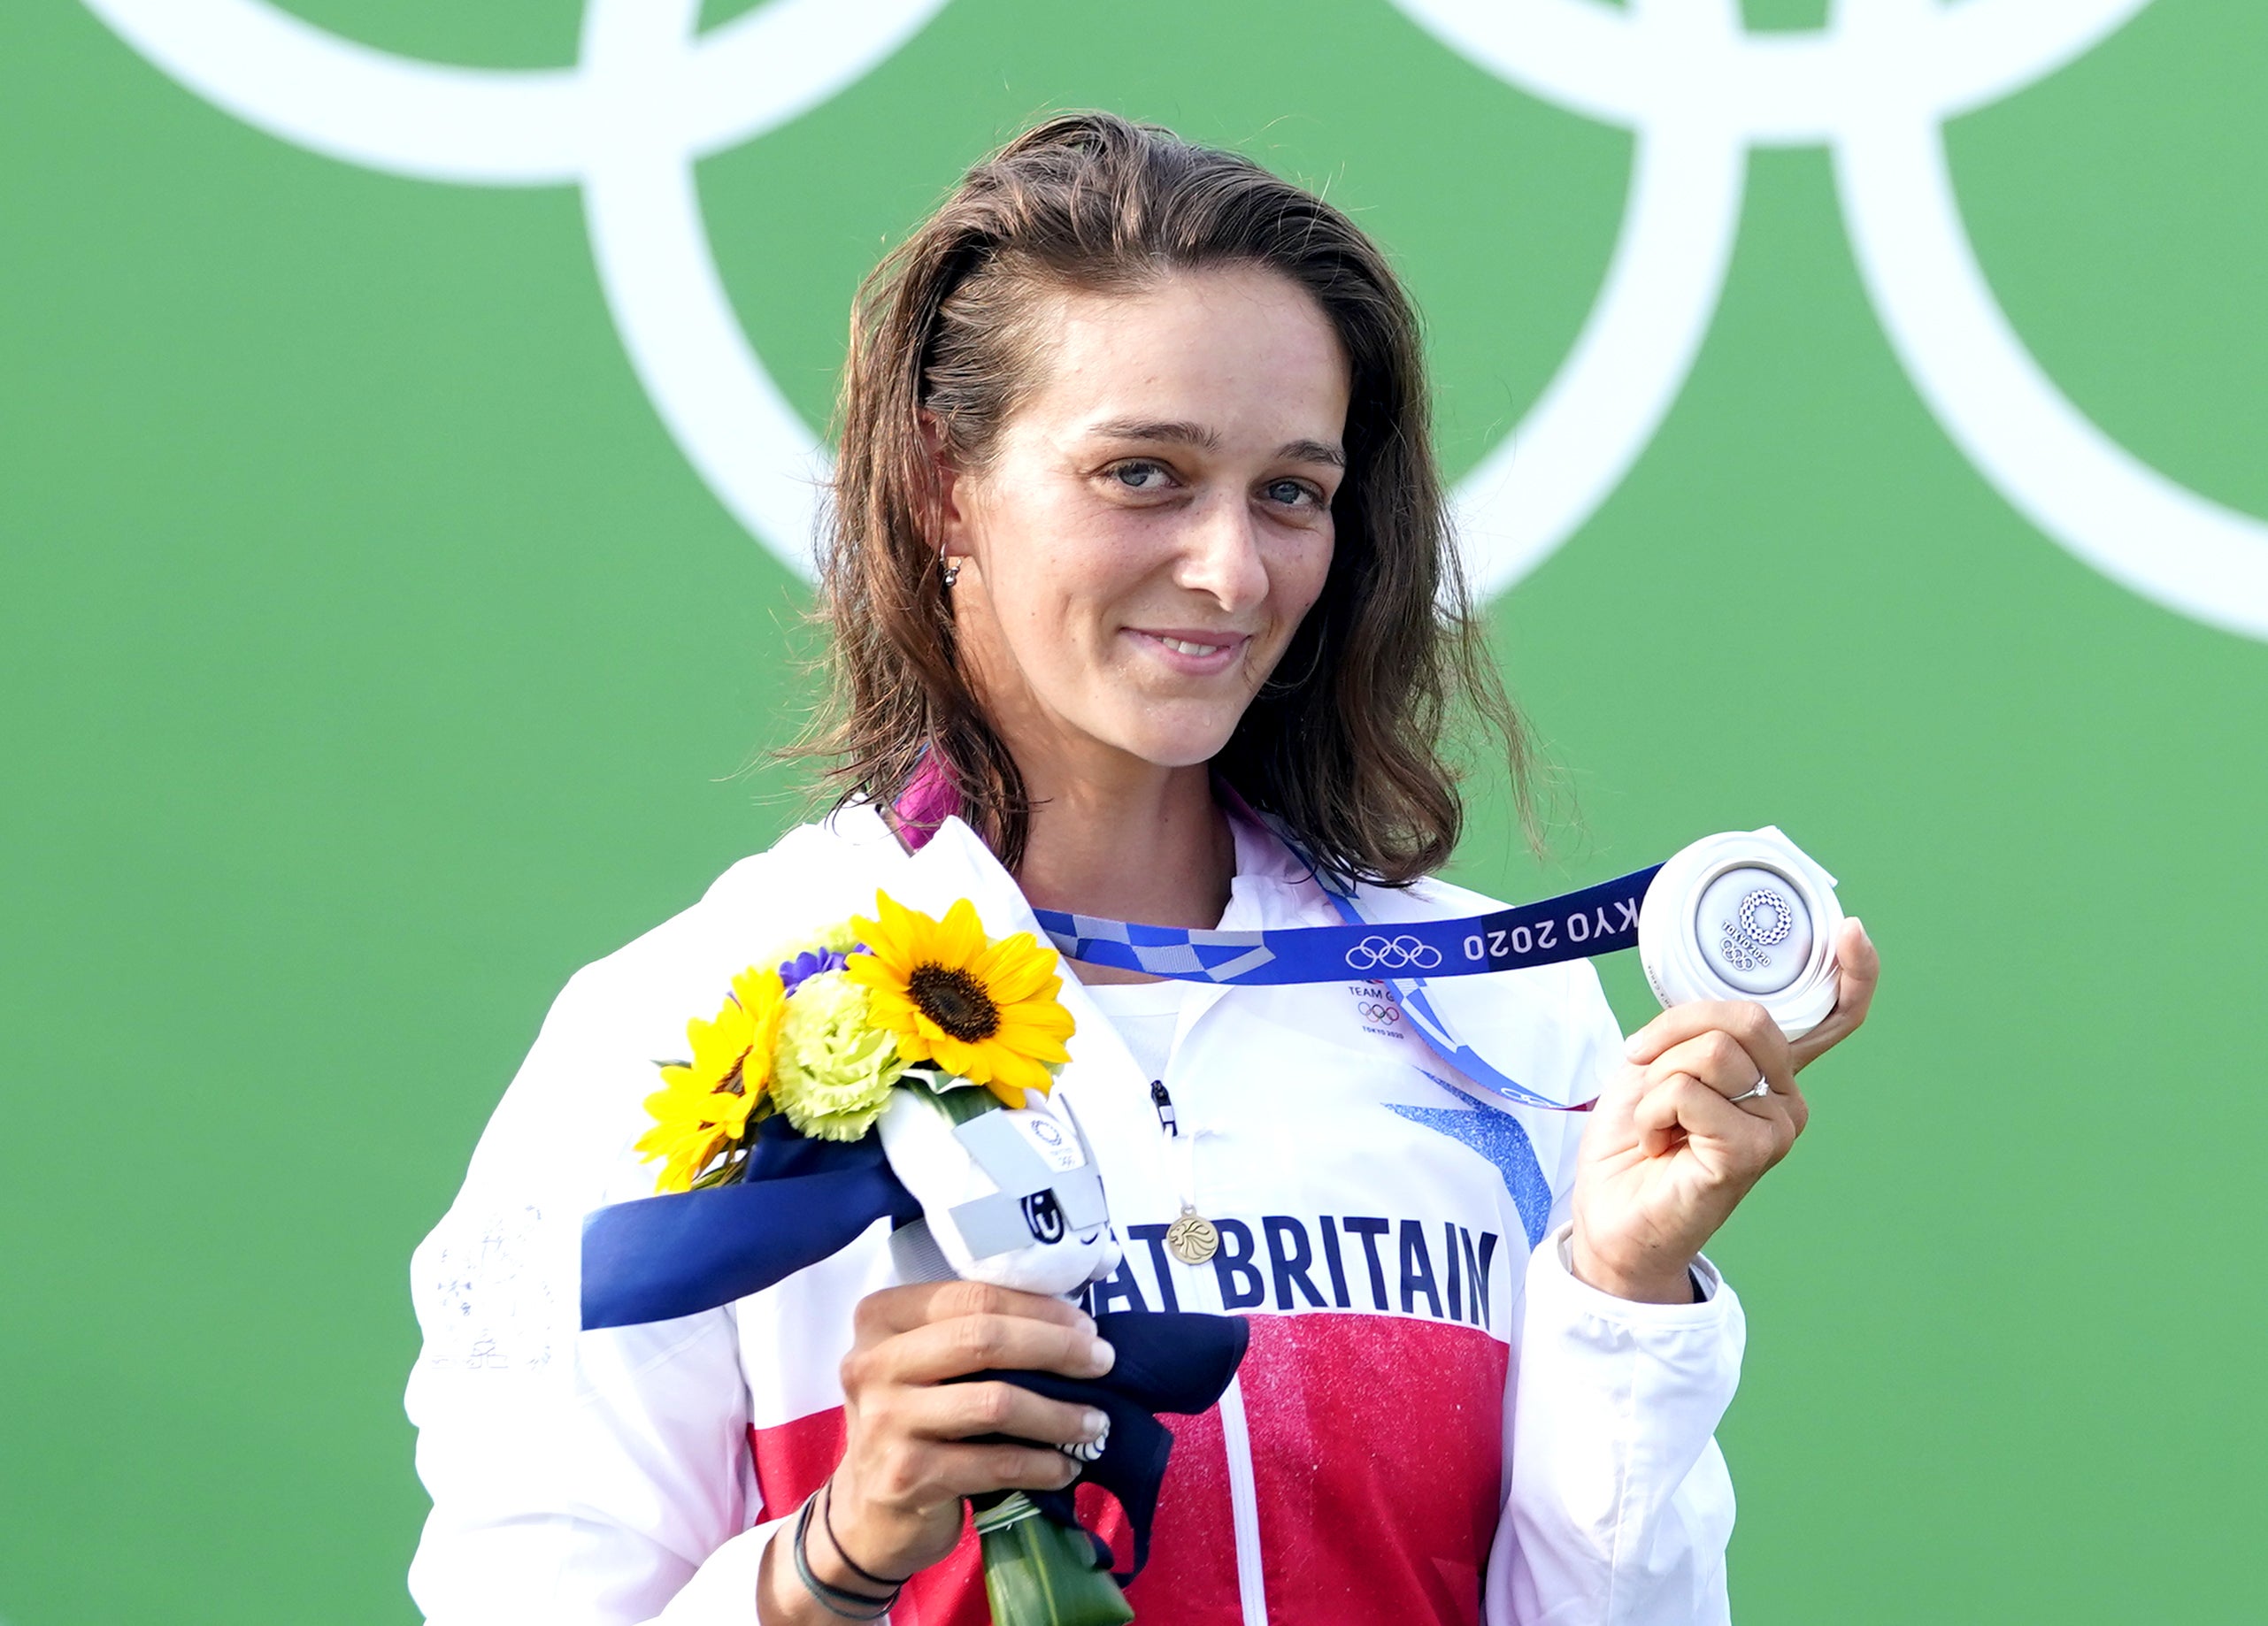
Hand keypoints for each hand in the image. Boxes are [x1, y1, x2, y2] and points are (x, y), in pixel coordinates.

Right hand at [757, 1280, 1115, 1619]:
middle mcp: (873, 1363)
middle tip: (1103, 1363)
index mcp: (881, 1319)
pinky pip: (994, 1463)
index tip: (1086, 1326)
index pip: (972, 1297)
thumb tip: (1074, 1327)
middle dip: (1057, 1349)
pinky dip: (1041, 1464)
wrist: (869, 1512)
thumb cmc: (916, 1421)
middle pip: (984, 1340)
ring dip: (1059, 1413)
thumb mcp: (926, 1366)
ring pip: (995, 1402)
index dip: (1039, 1309)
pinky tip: (1066, 1466)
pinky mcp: (905, 1477)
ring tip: (1096, 1422)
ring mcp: (885, 1422)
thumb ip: (975, 1337)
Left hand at [1569, 916, 1879, 1302]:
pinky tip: (1659, 1145)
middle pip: (1745, 1018)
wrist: (1612, 1214)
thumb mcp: (1659, 1063)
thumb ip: (1698, 1032)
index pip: (1828, 1018)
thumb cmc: (1636, 1138)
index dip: (1850, 973)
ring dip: (1657, 1081)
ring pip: (1711, 1052)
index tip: (1850, 931)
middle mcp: (1786, 1097)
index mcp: (1769, 1071)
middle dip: (1676, 1034)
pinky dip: (1653, 1112)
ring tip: (1659, 1123)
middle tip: (1646, 1072)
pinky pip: (1689, 1092)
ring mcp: (1777, 1128)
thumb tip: (1721, 1010)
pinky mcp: (1752, 1153)